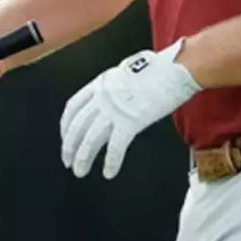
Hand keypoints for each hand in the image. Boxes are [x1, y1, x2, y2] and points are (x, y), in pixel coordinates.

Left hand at [60, 40, 201, 178]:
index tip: (65, 138)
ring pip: (90, 139)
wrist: (175, 68)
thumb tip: (114, 100)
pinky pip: (116, 147)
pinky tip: (108, 172)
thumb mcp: (126, 73)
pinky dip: (111, 162)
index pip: (73, 107)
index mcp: (100, 84)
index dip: (66, 125)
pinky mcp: (131, 122)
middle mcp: (102, 97)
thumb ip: (114, 88)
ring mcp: (115, 110)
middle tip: (67, 161)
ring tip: (80, 171)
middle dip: (69, 146)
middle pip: (77, 126)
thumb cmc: (158, 68)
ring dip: (83, 158)